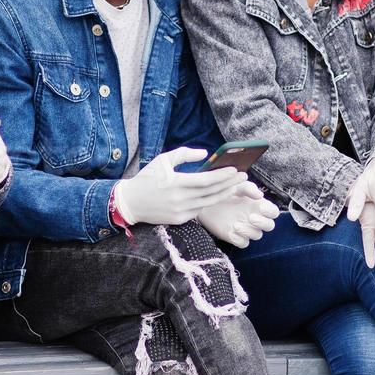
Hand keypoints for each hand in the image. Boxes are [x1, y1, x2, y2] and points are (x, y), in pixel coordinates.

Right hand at [113, 147, 246, 225]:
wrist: (130, 203)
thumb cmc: (147, 178)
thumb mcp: (163, 160)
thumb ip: (184, 155)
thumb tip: (205, 154)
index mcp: (177, 183)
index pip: (207, 181)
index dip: (223, 176)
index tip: (236, 170)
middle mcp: (181, 199)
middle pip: (212, 192)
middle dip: (230, 184)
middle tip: (244, 177)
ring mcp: (181, 212)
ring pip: (209, 203)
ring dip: (224, 194)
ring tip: (236, 186)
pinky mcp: (180, 220)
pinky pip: (199, 210)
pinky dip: (210, 202)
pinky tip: (219, 195)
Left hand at [199, 181, 279, 247]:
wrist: (207, 202)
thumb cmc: (225, 192)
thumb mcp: (237, 186)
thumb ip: (248, 188)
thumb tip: (260, 195)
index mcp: (258, 206)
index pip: (273, 212)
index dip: (270, 212)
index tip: (261, 207)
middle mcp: (255, 219)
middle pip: (269, 226)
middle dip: (263, 223)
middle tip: (251, 217)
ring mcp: (246, 229)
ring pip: (257, 235)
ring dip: (249, 231)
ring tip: (236, 224)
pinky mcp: (235, 237)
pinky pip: (243, 243)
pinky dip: (239, 239)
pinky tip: (231, 232)